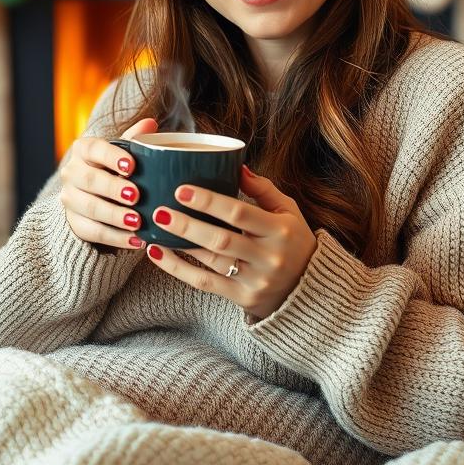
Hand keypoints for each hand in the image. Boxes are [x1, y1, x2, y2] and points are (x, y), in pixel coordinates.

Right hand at [58, 117, 157, 250]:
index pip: (93, 149)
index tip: (131, 165)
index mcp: (83, 150)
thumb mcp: (123, 152)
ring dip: (115, 216)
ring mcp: (70, 199)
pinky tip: (136, 239)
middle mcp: (71, 172)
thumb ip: (135, 139)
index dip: (111, 156)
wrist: (92, 194)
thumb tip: (151, 123)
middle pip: (89, 180)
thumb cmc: (113, 168)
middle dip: (113, 188)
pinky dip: (116, 237)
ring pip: (90, 208)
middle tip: (136, 195)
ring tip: (137, 221)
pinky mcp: (74, 223)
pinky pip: (93, 232)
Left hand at [141, 164, 317, 320]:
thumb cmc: (293, 241)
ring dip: (178, 245)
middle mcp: (268, 257)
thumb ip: (263, 189)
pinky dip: (178, 268)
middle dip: (187, 225)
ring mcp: (255, 280)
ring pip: (210, 261)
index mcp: (279, 230)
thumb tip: (237, 166)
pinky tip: (159, 253)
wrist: (309, 289)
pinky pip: (205, 283)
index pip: (239, 213)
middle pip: (220, 240)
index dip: (209, 201)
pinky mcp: (243, 298)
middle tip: (160, 210)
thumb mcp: (288, 211)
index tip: (181, 189)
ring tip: (154, 228)